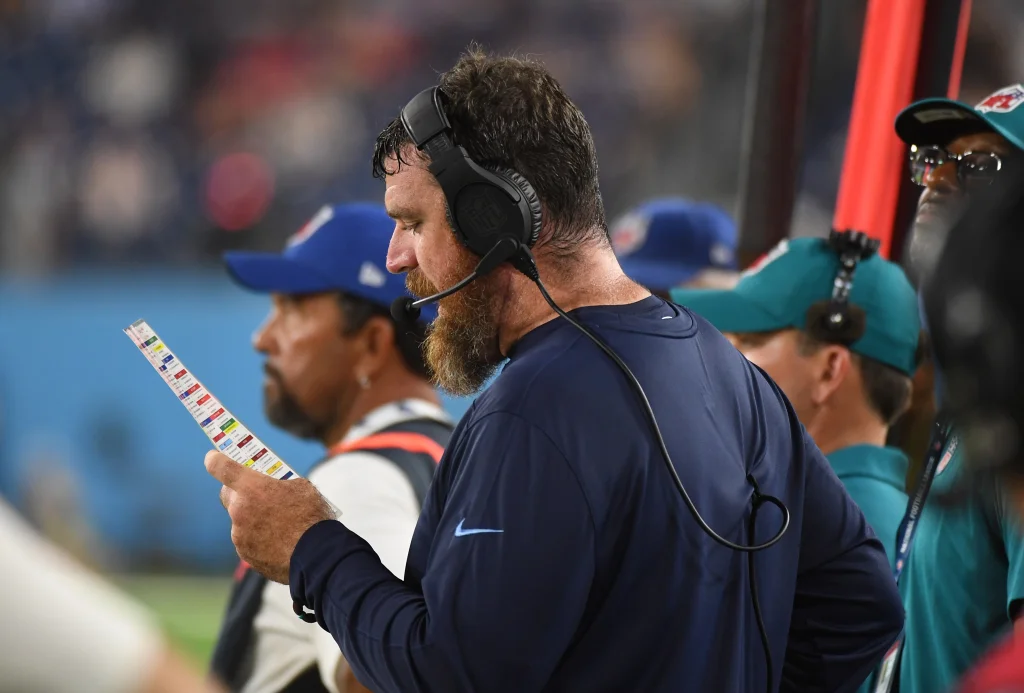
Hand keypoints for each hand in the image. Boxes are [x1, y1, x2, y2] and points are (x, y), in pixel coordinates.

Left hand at [205, 451, 335, 583]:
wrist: (315, 554)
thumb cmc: (311, 517)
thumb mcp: (300, 488)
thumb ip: (280, 484)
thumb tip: (276, 485)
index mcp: (251, 488)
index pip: (220, 467)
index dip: (215, 460)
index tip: (213, 458)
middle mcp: (239, 510)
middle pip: (228, 495)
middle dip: (239, 492)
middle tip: (257, 494)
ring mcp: (239, 534)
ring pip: (238, 520)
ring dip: (251, 518)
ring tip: (277, 524)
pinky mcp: (245, 553)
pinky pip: (246, 539)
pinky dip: (257, 537)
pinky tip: (277, 540)